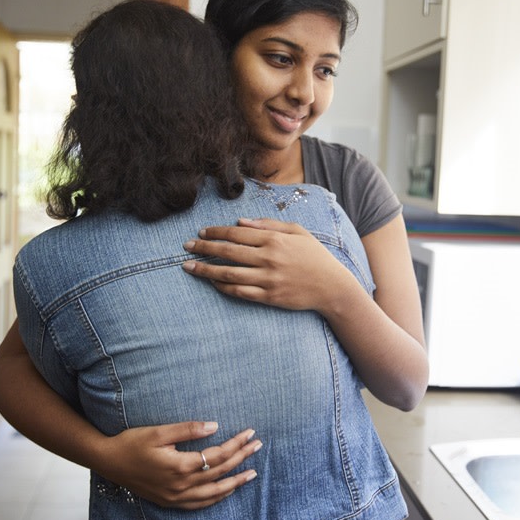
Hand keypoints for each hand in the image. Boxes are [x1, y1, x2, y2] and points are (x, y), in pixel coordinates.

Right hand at [96, 421, 261, 509]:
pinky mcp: (170, 502)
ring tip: (251, 473)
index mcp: (180, 466)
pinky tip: (226, 490)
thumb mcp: (158, 431)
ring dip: (234, 482)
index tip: (250, 433)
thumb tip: (214, 426)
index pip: (217, 455)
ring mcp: (176, 497)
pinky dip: (217, 497)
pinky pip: (200, 504)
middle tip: (258, 446)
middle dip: (241, 458)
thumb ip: (188, 429)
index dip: (236, 444)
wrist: (109, 462)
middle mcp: (181, 485)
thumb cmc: (132, 442)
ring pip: (214, 492)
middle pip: (219, 472)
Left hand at [182, 218, 355, 311]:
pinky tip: (211, 282)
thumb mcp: (297, 232)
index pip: (237, 234)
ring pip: (229, 273)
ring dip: (205, 270)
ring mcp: (268, 279)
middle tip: (186, 246)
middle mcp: (269, 258)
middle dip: (204, 248)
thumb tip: (241, 223)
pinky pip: (240, 292)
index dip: (216, 232)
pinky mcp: (269, 297)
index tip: (201, 232)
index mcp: (274, 239)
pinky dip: (223, 287)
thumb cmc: (314, 256)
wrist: (332, 286)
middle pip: (228, 252)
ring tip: (188, 266)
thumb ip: (269, 224)